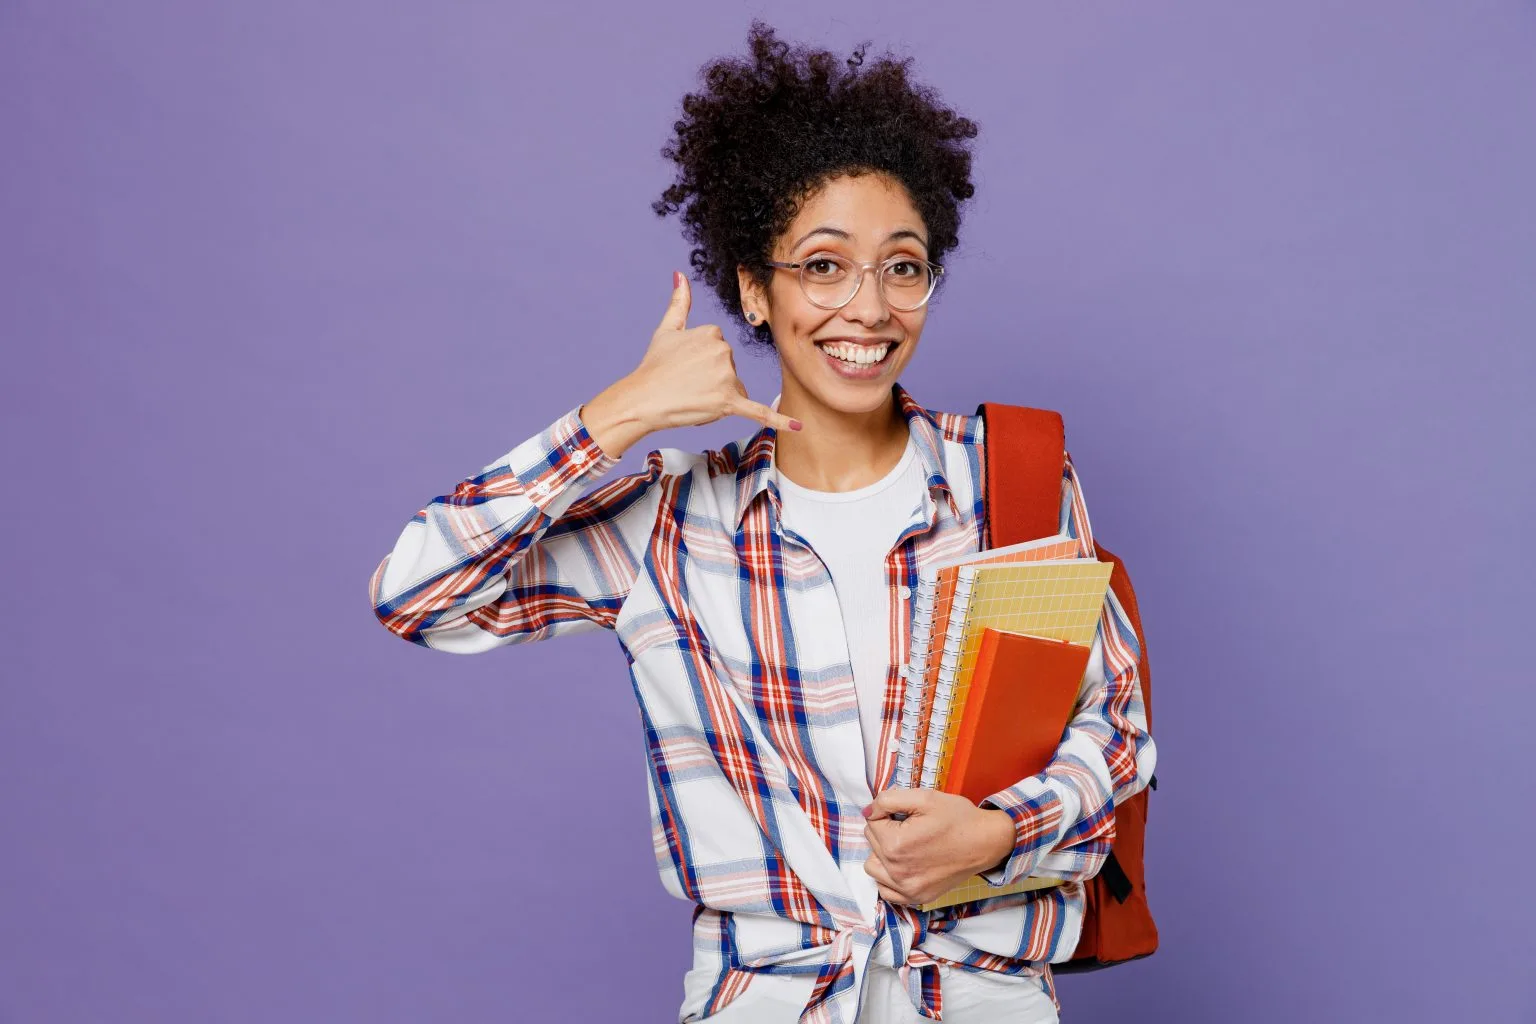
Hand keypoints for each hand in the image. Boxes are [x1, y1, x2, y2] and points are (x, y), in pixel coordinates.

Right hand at [626, 272, 800, 433]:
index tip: (684, 365)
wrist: (642, 399)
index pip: (720, 349)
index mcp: (713, 333)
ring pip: (735, 389)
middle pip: (729, 369)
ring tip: (692, 397)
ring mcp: (727, 378)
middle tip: (686, 383)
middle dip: (712, 380)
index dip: (702, 362)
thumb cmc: (653, 366)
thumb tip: (680, 274)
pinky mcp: (729, 403)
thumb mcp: (666, 330)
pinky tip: (798, 425)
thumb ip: (679, 302)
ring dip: (719, 396)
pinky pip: (758, 411)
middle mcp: (724, 352)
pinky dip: (778, 420)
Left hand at [861, 788, 1015, 906]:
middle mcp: (897, 871)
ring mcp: (906, 889)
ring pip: (872, 867)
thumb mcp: (924, 797)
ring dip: (882, 854)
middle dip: (886, 831)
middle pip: (871, 843)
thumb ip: (888, 799)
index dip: (888, 812)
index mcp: (895, 844)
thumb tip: (868, 811)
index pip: (871, 821)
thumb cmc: (957, 818)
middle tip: (912, 828)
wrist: (985, 842)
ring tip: (906, 846)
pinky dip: (889, 878)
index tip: (908, 814)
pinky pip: (885, 890)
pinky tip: (905, 866)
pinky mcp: (916, 898)